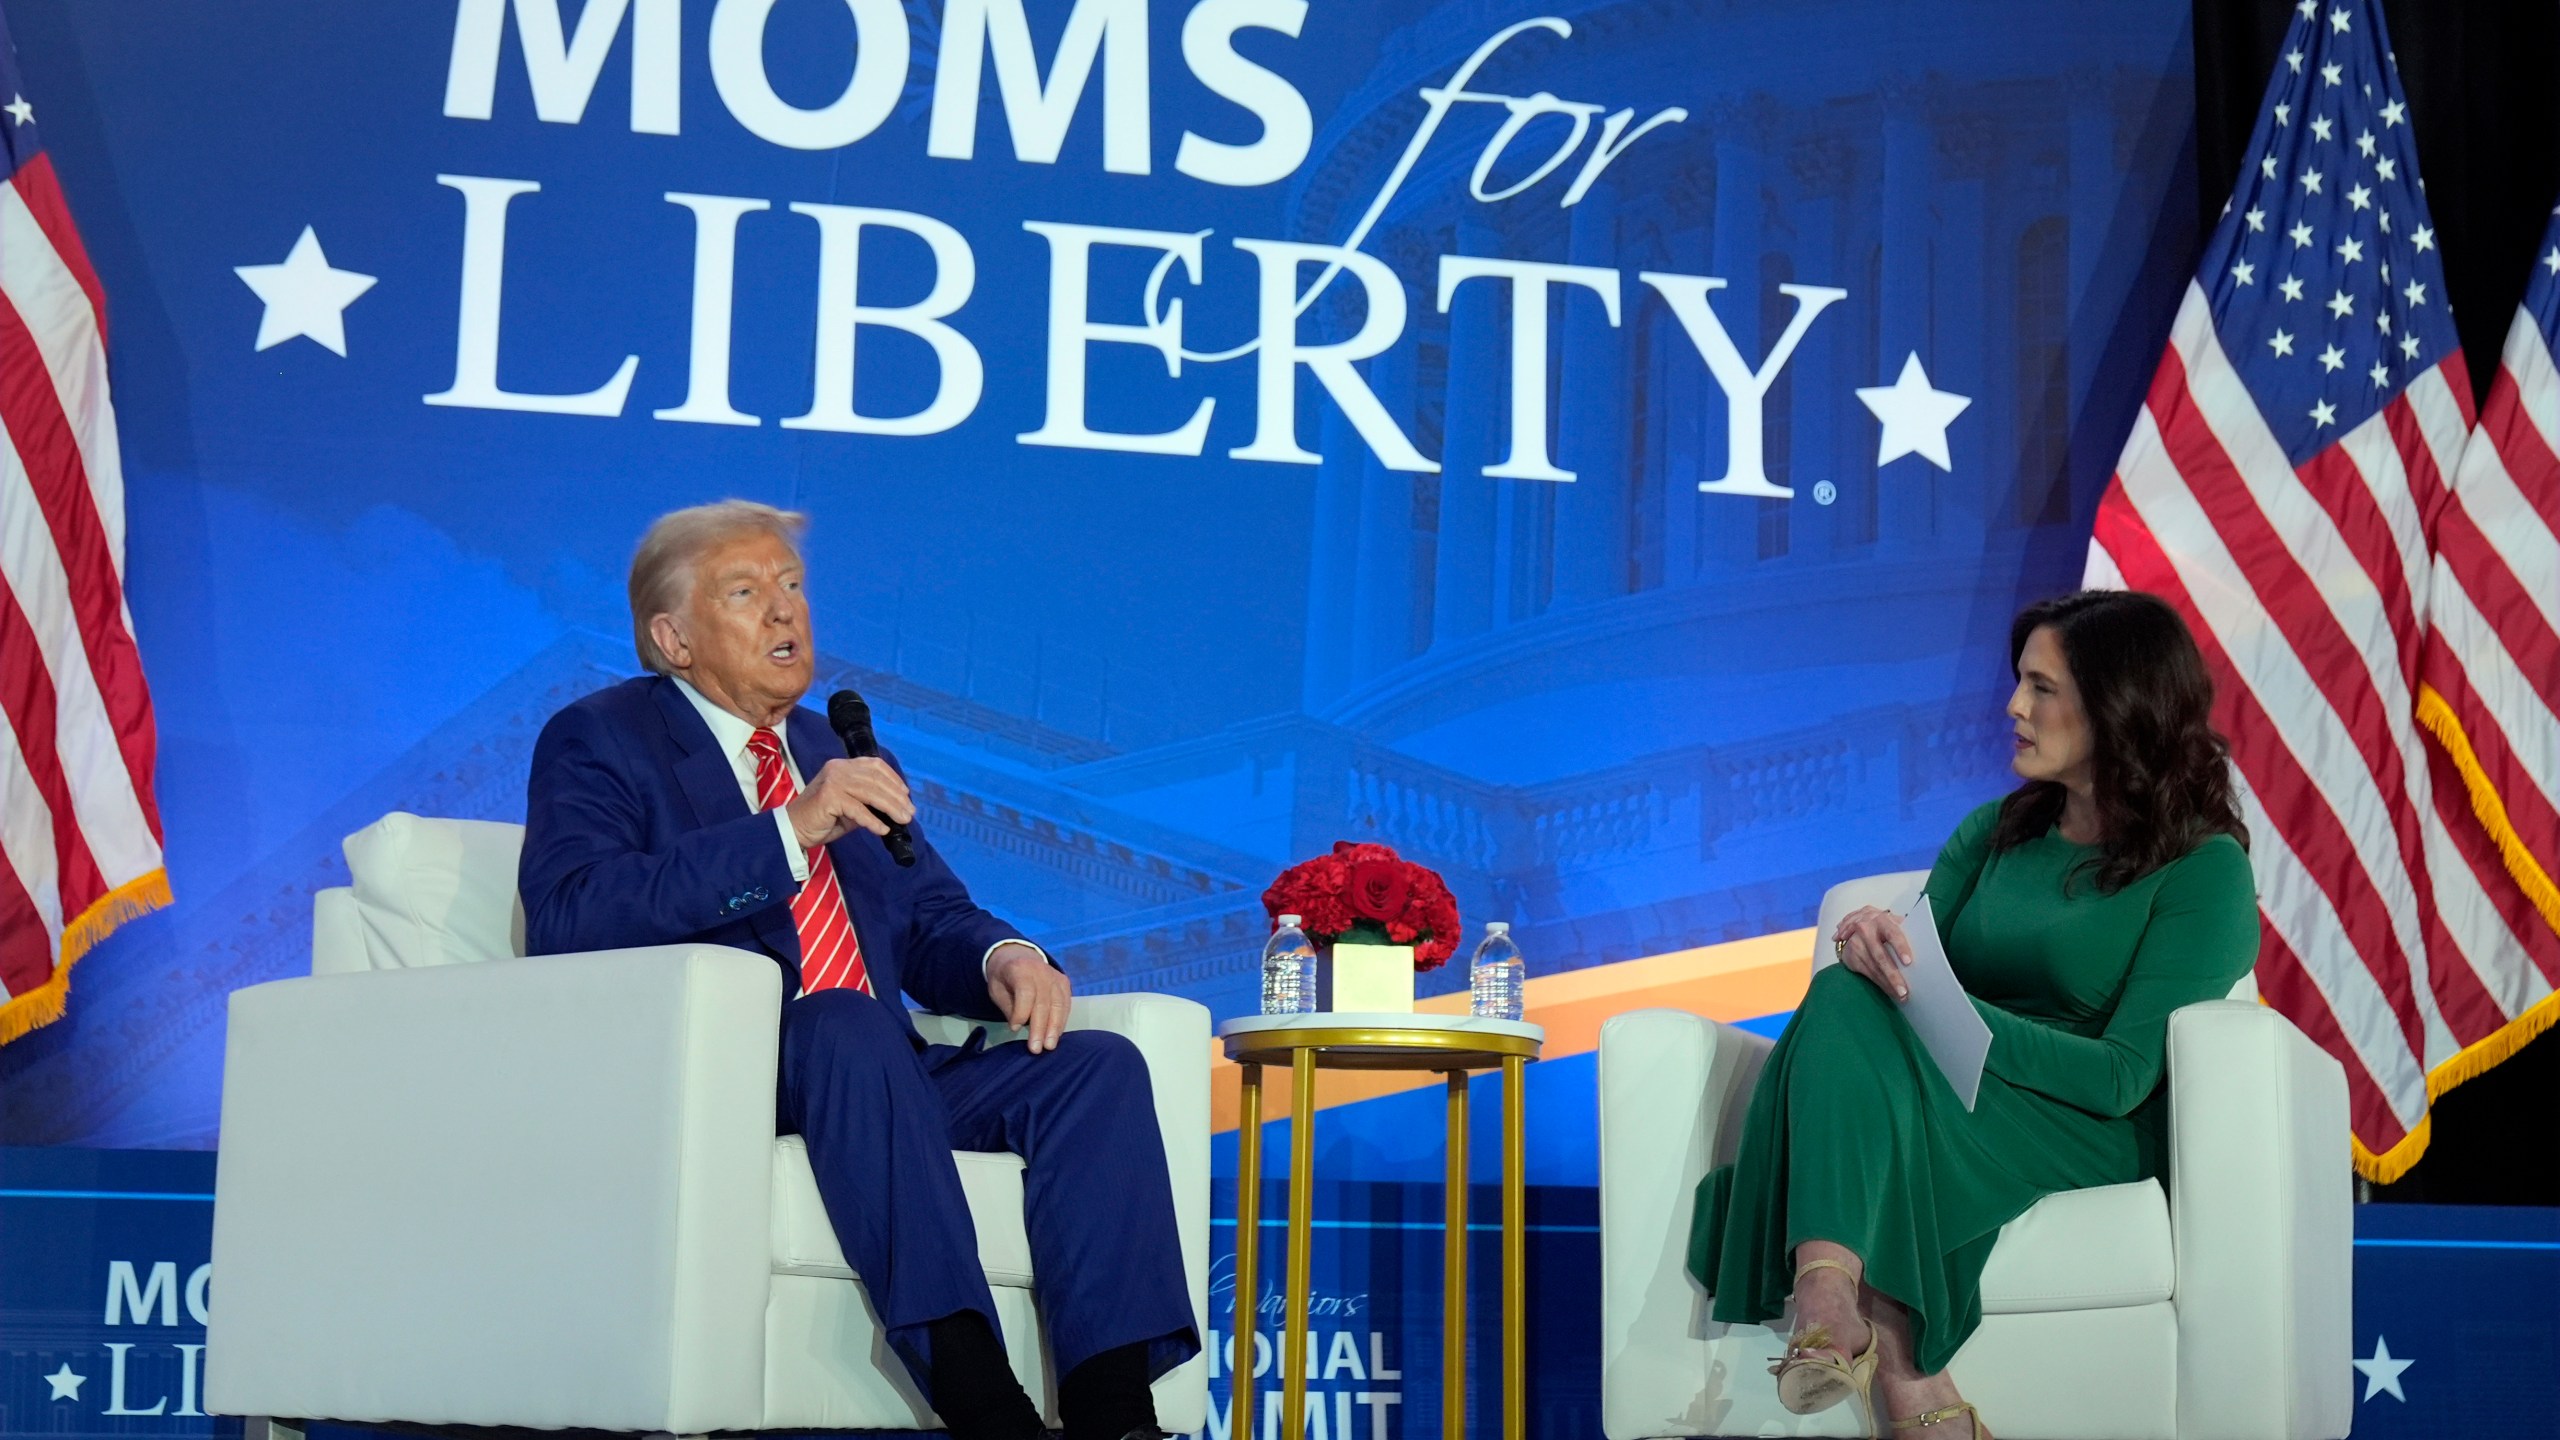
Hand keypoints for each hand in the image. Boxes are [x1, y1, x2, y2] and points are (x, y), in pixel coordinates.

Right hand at [784, 757, 913, 849]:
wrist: (793, 829)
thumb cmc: (822, 819)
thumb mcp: (850, 807)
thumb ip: (868, 802)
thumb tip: (895, 808)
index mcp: (843, 766)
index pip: (874, 765)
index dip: (893, 779)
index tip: (906, 794)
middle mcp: (838, 768)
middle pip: (876, 779)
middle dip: (896, 797)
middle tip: (909, 812)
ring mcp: (833, 781)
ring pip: (870, 793)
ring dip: (890, 808)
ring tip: (903, 820)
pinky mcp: (829, 796)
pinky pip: (858, 809)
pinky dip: (873, 821)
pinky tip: (882, 830)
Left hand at [988, 941, 1070, 1053]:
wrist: (1018, 956)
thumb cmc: (1004, 978)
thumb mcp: (996, 990)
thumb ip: (1008, 1007)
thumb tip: (1020, 1026)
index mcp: (1020, 969)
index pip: (1026, 992)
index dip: (1021, 1012)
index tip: (1013, 1028)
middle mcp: (1041, 970)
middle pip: (1044, 1002)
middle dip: (1040, 1028)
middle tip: (1036, 1049)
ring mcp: (1055, 976)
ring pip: (1058, 1005)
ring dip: (1054, 1028)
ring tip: (1049, 1046)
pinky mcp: (1064, 982)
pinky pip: (1065, 1004)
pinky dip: (1061, 1021)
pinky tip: (1056, 1035)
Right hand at [1832, 905, 1914, 1000]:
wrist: (1852, 924)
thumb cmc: (1881, 926)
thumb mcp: (1891, 923)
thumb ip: (1905, 931)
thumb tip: (1926, 947)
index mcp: (1881, 920)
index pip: (1892, 933)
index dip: (1900, 947)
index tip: (1908, 962)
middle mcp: (1866, 929)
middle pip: (1881, 956)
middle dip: (1893, 975)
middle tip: (1904, 991)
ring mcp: (1856, 943)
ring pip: (1874, 968)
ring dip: (1888, 984)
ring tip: (1900, 995)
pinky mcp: (1849, 956)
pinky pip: (1867, 973)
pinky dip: (1880, 983)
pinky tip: (1889, 990)